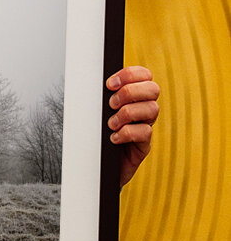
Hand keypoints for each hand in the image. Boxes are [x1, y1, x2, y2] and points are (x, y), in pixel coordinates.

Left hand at [106, 65, 159, 186]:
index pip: (144, 75)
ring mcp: (145, 126)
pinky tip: (113, 138)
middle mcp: (143, 109)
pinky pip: (145, 132)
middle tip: (111, 104)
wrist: (96, 165)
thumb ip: (100, 96)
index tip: (109, 84)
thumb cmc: (95, 134)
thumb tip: (88, 79)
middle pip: (153, 89)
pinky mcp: (144, 145)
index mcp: (133, 96)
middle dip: (129, 92)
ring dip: (127, 113)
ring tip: (111, 124)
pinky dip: (127, 133)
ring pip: (152, 109)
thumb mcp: (96, 111)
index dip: (130, 74)